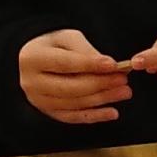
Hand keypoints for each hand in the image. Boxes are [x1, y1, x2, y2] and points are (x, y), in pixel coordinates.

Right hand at [18, 29, 134, 126]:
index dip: (90, 65)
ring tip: (124, 92)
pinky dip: (94, 116)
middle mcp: (31, 83)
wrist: (37, 60)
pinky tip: (113, 112)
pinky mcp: (48, 112)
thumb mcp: (68, 38)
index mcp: (33, 59)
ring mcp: (39, 101)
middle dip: (100, 84)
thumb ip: (86, 51)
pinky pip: (74, 117)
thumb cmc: (55, 45)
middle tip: (123, 80)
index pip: (65, 63)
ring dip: (102, 100)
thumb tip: (109, 67)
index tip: (113, 65)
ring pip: (74, 104)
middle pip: (70, 87)